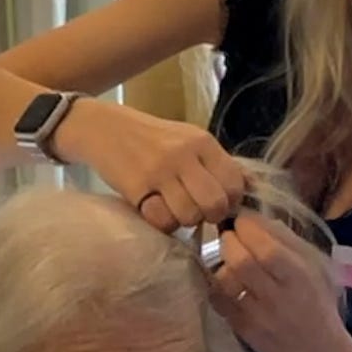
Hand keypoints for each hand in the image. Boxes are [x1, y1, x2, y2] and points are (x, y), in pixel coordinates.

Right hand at [58, 101, 245, 231]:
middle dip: (210, 216)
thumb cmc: (151, 139)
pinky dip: (161, 222)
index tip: (218, 203)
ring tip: (173, 209)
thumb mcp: (187, 140)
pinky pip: (161, 219)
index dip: (231, 201)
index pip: (235, 182)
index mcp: (202, 142)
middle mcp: (184, 154)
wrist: (104, 129)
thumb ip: (214, 163)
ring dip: (184, 220)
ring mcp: (159, 171)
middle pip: (215, 203)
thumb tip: (248, 188)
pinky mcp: (136, 187)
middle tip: (198, 211)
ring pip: (189, 215)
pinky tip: (155, 209)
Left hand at [208, 213, 345, 351]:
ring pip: (225, 282)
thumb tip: (255, 217)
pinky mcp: (243, 331)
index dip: (248, 229)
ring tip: (228, 258)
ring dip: (221, 263)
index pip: (268, 249)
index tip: (242, 220)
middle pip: (241, 263)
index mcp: (300, 278)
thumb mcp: (315, 267)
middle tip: (230, 236)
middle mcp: (278, 299)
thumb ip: (288, 241)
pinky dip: (217, 286)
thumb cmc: (318, 302)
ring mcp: (257, 318)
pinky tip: (226, 280)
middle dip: (229, 241)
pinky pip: (219, 302)